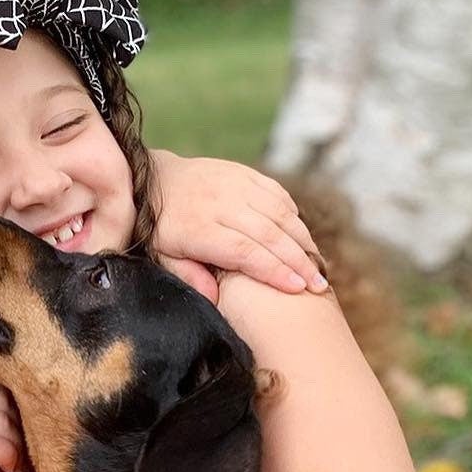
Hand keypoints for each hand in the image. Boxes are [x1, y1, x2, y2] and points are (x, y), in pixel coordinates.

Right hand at [0, 375, 27, 471]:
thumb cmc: (3, 467)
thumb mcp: (2, 424)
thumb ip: (1, 398)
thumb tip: (24, 369)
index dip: (12, 406)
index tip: (10, 433)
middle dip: (16, 425)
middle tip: (11, 450)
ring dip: (16, 444)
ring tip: (8, 460)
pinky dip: (10, 456)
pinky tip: (7, 468)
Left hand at [151, 152, 325, 295]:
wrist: (151, 180)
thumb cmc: (159, 228)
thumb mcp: (162, 256)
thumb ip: (188, 276)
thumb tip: (214, 298)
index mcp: (198, 228)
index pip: (244, 251)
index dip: (273, 270)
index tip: (298, 288)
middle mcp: (219, 203)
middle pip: (268, 234)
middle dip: (298, 261)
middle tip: (320, 284)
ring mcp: (233, 184)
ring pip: (278, 212)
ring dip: (302, 239)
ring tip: (318, 264)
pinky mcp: (243, 173)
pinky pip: (276, 193)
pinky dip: (293, 214)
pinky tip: (302, 235)